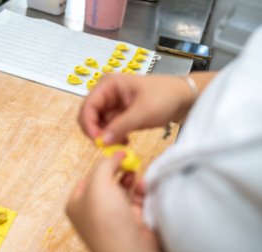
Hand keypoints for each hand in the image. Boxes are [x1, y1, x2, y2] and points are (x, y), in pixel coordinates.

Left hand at [66, 156, 158, 251]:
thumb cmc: (107, 221)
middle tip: (128, 160)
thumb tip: (114, 154)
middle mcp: (93, 211)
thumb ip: (105, 164)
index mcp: (77, 203)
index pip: (88, 177)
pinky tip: (143, 185)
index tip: (116, 153)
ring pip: (120, 191)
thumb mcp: (99, 184)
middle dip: (117, 170)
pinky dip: (139, 191)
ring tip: (134, 171)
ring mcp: (112, 218)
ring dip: (129, 179)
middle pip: (105, 183)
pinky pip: (134, 201)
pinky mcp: (130, 222)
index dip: (101, 164)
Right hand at [78, 74, 195, 143]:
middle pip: (89, 115)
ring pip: (98, 124)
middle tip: (107, 146)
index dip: (89, 124)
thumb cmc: (165, 97)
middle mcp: (107, 93)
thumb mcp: (143, 112)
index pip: (88, 106)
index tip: (98, 141)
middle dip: (96, 131)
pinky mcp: (120, 113)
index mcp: (108, 85)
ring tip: (121, 144)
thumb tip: (101, 141)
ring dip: (106, 136)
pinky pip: (109, 128)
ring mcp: (113, 104)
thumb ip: (120, 127)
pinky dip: (113, 136)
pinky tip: (125, 141)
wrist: (185, 98)